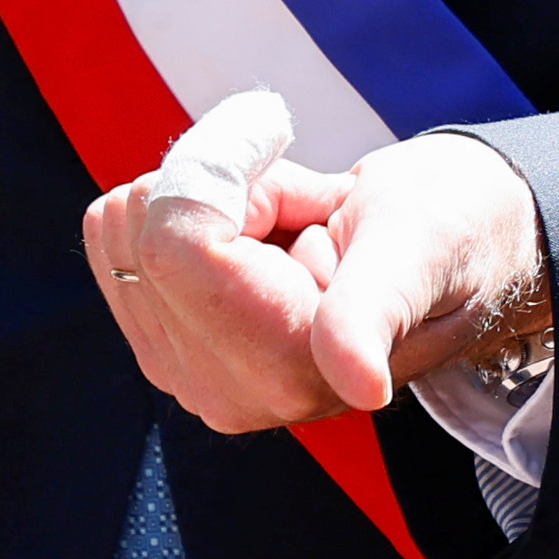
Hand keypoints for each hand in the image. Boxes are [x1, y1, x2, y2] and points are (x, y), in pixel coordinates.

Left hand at [79, 105, 546, 437]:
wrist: (444, 246)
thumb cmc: (443, 235)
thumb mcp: (415, 253)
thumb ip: (370, 313)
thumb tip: (358, 384)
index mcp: (290, 375)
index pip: (174, 241)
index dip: (227, 167)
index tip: (300, 168)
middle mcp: (226, 390)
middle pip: (140, 225)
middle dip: (226, 191)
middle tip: (310, 221)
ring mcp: (184, 369)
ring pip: (122, 222)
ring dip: (209, 202)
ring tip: (294, 234)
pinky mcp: (159, 340)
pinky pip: (114, 233)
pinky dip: (184, 214)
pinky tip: (257, 243)